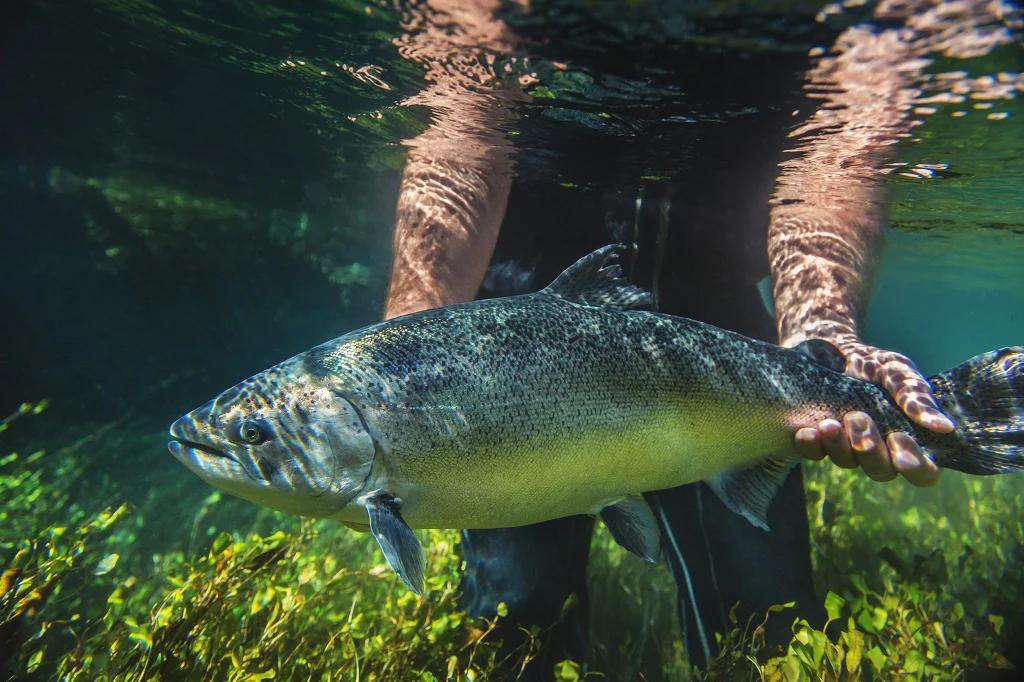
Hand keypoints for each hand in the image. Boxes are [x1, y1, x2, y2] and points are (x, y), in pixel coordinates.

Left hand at [794, 340, 953, 485]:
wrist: (827, 346)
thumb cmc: (871, 362)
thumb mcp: (896, 372)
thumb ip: (916, 397)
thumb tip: (946, 427)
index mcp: (907, 439)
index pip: (923, 471)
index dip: (915, 465)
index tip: (899, 438)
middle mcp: (879, 450)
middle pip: (882, 472)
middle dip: (870, 449)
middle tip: (858, 417)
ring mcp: (846, 447)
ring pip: (847, 463)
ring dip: (840, 445)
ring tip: (831, 422)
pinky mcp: (817, 440)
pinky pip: (815, 453)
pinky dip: (812, 445)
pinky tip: (808, 431)